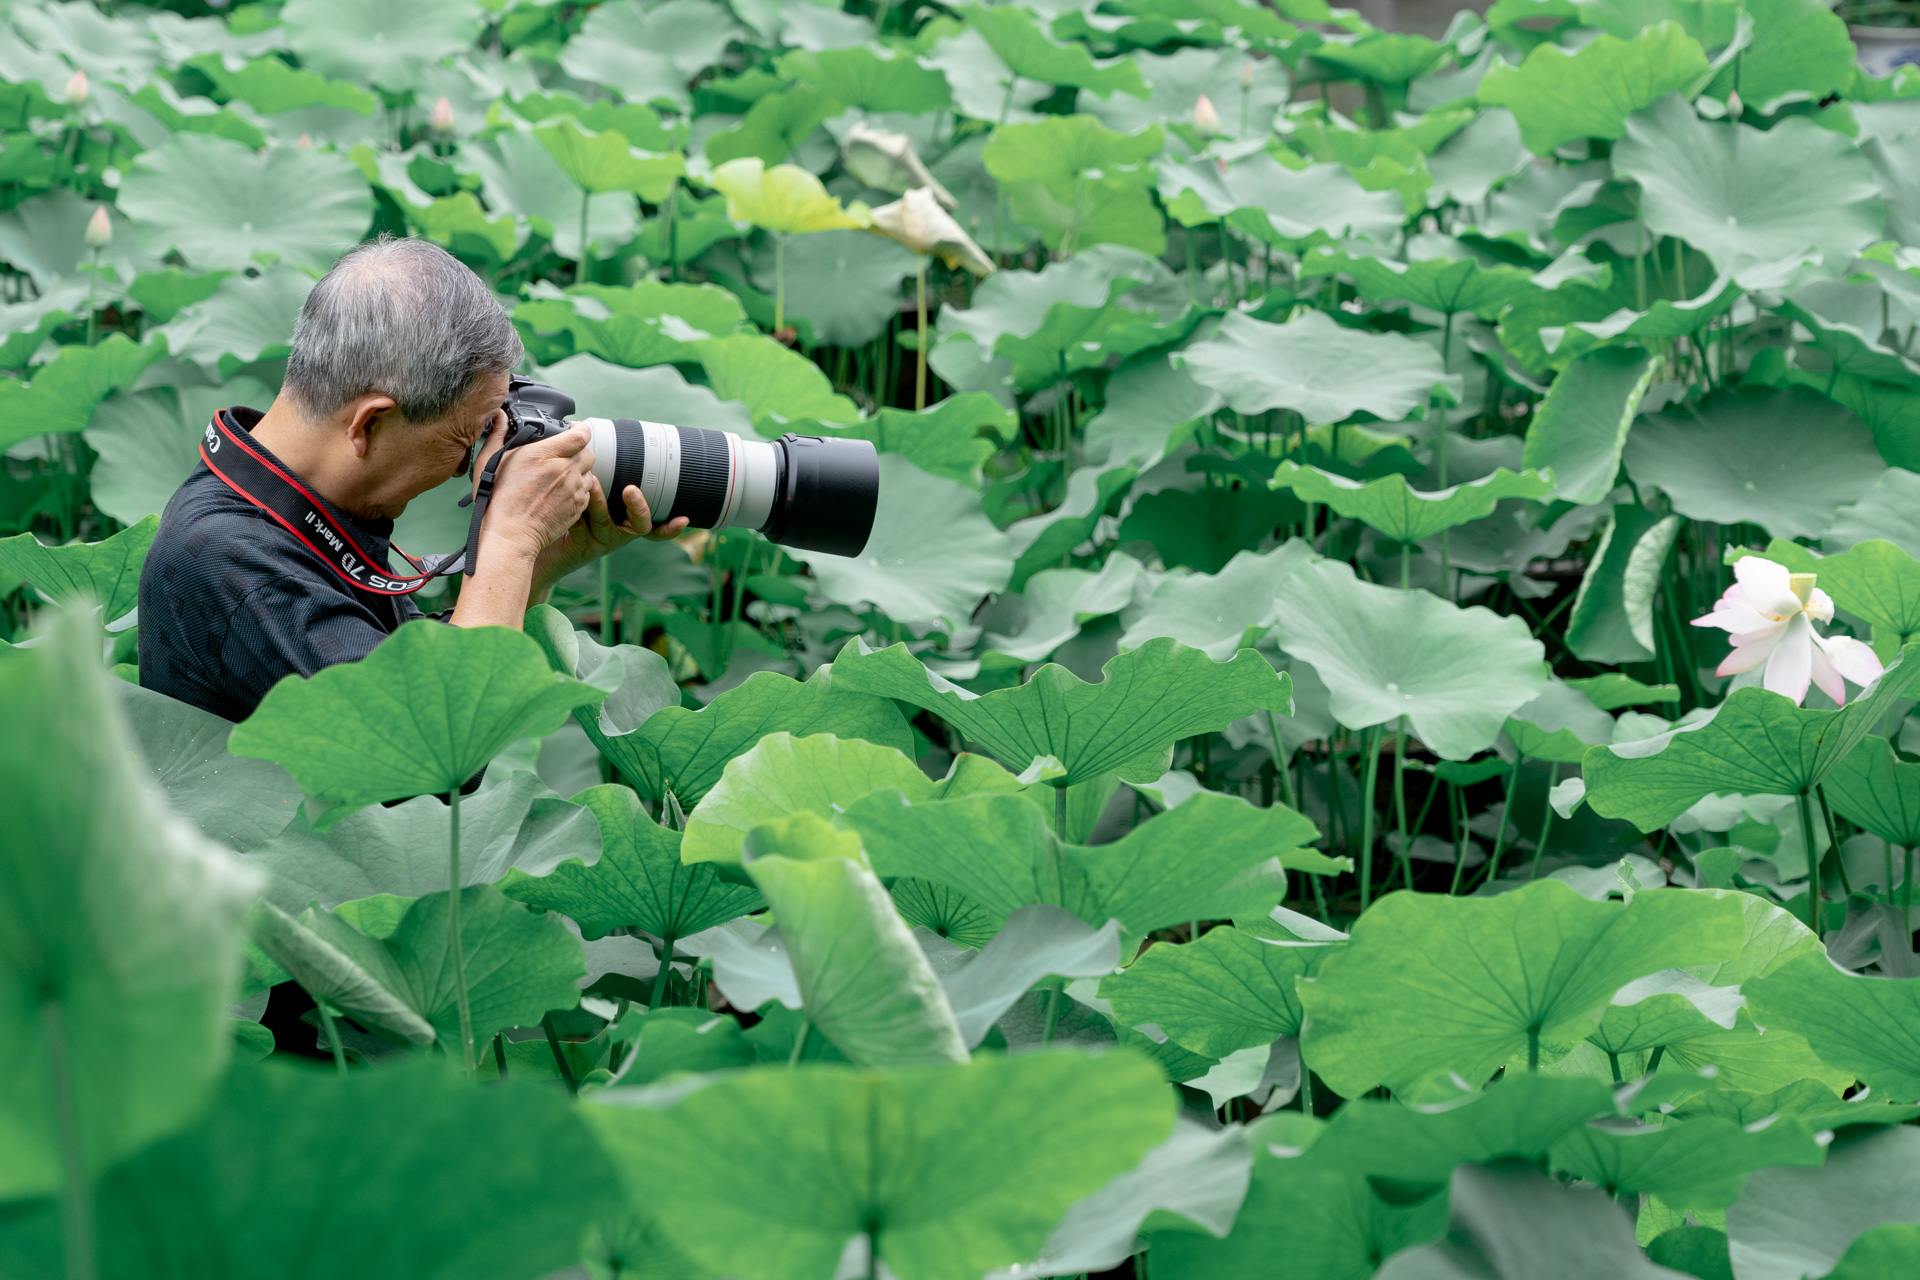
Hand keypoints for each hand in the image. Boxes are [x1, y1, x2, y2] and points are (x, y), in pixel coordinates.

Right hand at [472, 421, 595, 563]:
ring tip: (561, 475)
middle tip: (565, 455)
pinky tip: (562, 492)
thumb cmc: (498, 500)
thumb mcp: (490, 462)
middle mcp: (563, 470)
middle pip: (588, 452)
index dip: (580, 429)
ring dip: (579, 470)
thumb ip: (498, 434)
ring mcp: (573, 490)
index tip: (574, 429)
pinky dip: (578, 488)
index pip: (579, 435)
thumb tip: (499, 416)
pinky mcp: (578, 507)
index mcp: (544, 455)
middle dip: (579, 451)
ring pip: (589, 472)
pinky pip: (587, 491)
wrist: (511, 535)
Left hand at [531, 478, 691, 596]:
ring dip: (601, 501)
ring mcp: (605, 539)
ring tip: (593, 482)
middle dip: (638, 507)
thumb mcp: (589, 490)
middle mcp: (621, 531)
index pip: (655, 522)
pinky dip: (582, 510)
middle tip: (631, 489)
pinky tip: (575, 498)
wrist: (542, 537)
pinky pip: (586, 526)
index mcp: (627, 518)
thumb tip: (592, 430)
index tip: (683, 518)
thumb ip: (598, 471)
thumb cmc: (568, 509)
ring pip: (608, 522)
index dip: (671, 526)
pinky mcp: (585, 545)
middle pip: (640, 524)